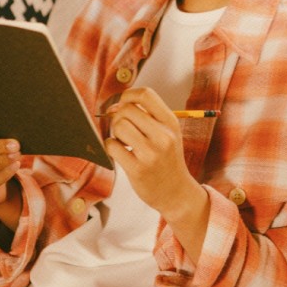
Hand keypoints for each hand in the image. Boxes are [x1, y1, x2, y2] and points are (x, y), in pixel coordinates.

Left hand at [104, 87, 209, 262]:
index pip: (145, 94)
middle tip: (121, 127)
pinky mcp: (137, 170)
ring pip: (119, 126)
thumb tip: (115, 106)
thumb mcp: (167, 132)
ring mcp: (151, 153)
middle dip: (118, 115)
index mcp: (170, 122)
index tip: (123, 104)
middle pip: (127, 109)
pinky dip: (110, 146)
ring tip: (122, 140)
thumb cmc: (166, 158)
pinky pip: (112, 146)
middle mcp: (163, 136)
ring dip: (114, 131)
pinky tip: (119, 152)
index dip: (128, 95)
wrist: (176, 192)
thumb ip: (146, 116)